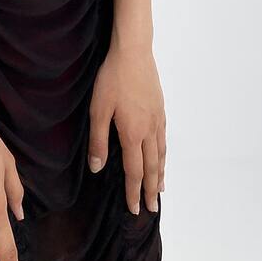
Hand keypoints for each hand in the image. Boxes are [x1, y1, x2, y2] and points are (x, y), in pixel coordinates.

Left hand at [87, 41, 165, 213]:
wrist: (133, 52)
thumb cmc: (112, 79)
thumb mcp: (98, 109)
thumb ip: (98, 141)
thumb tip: (97, 168)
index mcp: (132, 134)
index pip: (134, 171)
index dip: (134, 192)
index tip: (135, 209)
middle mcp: (149, 130)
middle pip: (152, 167)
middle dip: (151, 190)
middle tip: (152, 208)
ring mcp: (157, 118)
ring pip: (161, 153)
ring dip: (161, 174)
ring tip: (161, 189)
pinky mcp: (160, 107)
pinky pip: (164, 137)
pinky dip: (164, 153)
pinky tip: (162, 154)